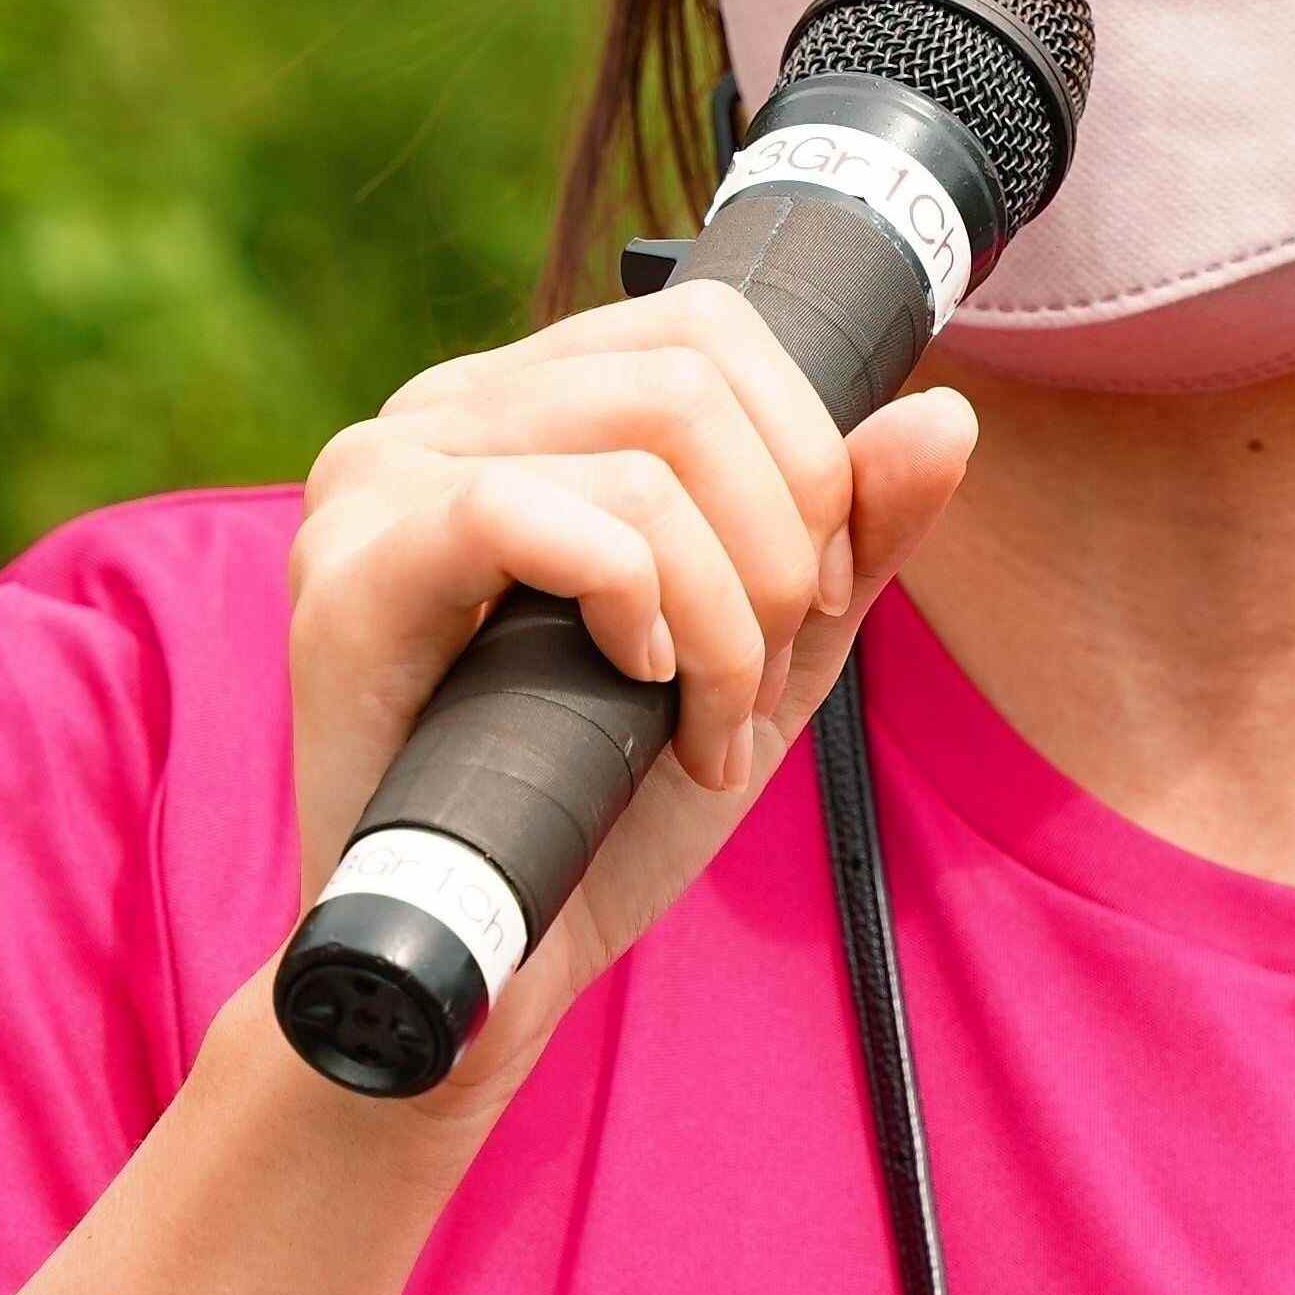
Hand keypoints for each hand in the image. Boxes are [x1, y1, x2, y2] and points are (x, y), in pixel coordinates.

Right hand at [286, 285, 976, 1081]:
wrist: (497, 962)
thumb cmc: (607, 808)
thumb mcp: (769, 658)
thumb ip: (856, 540)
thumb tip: (946, 415)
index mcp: (525, 407)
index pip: (708, 332)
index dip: (808, 461)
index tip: (815, 606)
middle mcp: (438, 415)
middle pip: (690, 385)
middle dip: (778, 554)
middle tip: (758, 686)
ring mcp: (377, 483)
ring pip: (638, 457)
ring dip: (723, 616)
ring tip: (701, 727)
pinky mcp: (348, 573)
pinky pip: (521, 511)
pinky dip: (631, 605)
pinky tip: (637, 688)